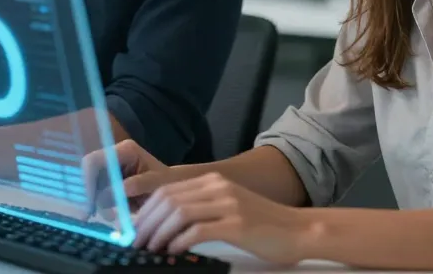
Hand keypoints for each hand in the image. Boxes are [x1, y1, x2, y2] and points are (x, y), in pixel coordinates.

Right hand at [83, 139, 173, 216]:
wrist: (173, 189)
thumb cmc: (168, 183)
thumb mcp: (155, 184)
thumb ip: (134, 186)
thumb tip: (107, 195)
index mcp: (124, 150)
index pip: (94, 161)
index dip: (88, 182)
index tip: (91, 205)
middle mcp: (113, 155)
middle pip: (88, 173)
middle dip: (90, 194)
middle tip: (92, 216)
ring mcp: (110, 167)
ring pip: (91, 184)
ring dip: (96, 202)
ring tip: (110, 217)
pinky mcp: (109, 180)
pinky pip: (96, 192)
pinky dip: (100, 205)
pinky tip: (110, 214)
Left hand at [133, 172, 308, 263]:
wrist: (298, 230)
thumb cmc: (263, 225)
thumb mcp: (228, 208)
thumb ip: (202, 210)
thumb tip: (166, 225)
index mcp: (213, 181)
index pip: (168, 189)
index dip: (146, 208)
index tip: (134, 227)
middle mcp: (218, 187)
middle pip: (169, 199)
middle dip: (146, 221)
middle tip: (136, 241)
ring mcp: (228, 204)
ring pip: (179, 213)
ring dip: (159, 232)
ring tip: (151, 248)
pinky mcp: (236, 224)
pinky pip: (198, 230)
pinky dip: (179, 241)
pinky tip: (173, 251)